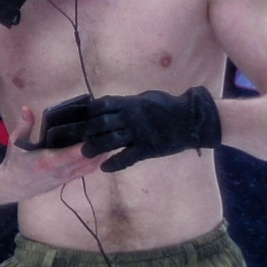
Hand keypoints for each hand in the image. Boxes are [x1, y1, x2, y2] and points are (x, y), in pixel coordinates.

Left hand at [37, 87, 219, 171]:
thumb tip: (107, 105)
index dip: (85, 112)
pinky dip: (114, 163)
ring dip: (93, 148)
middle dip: (83, 131)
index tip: (75, 118)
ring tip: (85, 153)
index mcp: (130, 103)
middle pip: (99, 124)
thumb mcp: (146, 98)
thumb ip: (127, 103)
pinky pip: (127, 157)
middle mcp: (131, 117)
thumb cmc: (168, 106)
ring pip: (109, 141)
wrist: (192, 120)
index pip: (100, 106)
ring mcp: (140, 133)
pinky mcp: (148, 148)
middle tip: (74, 138)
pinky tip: (105, 168)